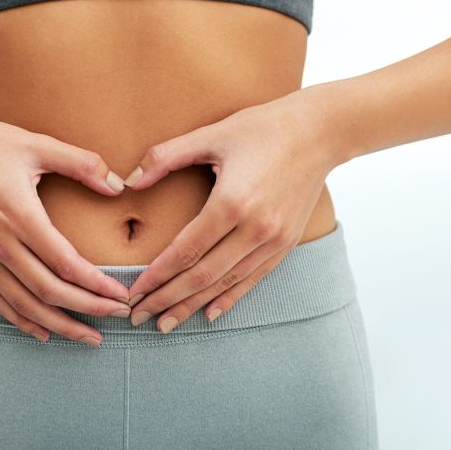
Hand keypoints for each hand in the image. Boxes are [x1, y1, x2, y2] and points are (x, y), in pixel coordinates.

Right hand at [0, 111, 133, 347]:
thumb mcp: (35, 144)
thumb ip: (81, 163)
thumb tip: (118, 185)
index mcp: (20, 215)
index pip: (66, 263)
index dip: (97, 284)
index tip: (121, 294)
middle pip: (49, 290)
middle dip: (88, 309)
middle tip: (117, 316)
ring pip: (23, 304)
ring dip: (59, 324)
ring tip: (88, 337)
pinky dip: (21, 320)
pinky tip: (44, 331)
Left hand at [122, 88, 345, 332]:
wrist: (321, 131)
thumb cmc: (262, 127)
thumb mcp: (211, 134)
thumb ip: (166, 156)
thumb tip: (129, 180)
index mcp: (231, 203)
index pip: (185, 251)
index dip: (156, 275)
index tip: (133, 291)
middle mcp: (255, 229)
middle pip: (202, 275)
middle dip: (167, 299)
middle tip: (138, 316)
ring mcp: (274, 240)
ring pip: (226, 283)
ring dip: (192, 306)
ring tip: (165, 323)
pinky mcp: (286, 243)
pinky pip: (253, 278)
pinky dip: (229, 298)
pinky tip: (209, 314)